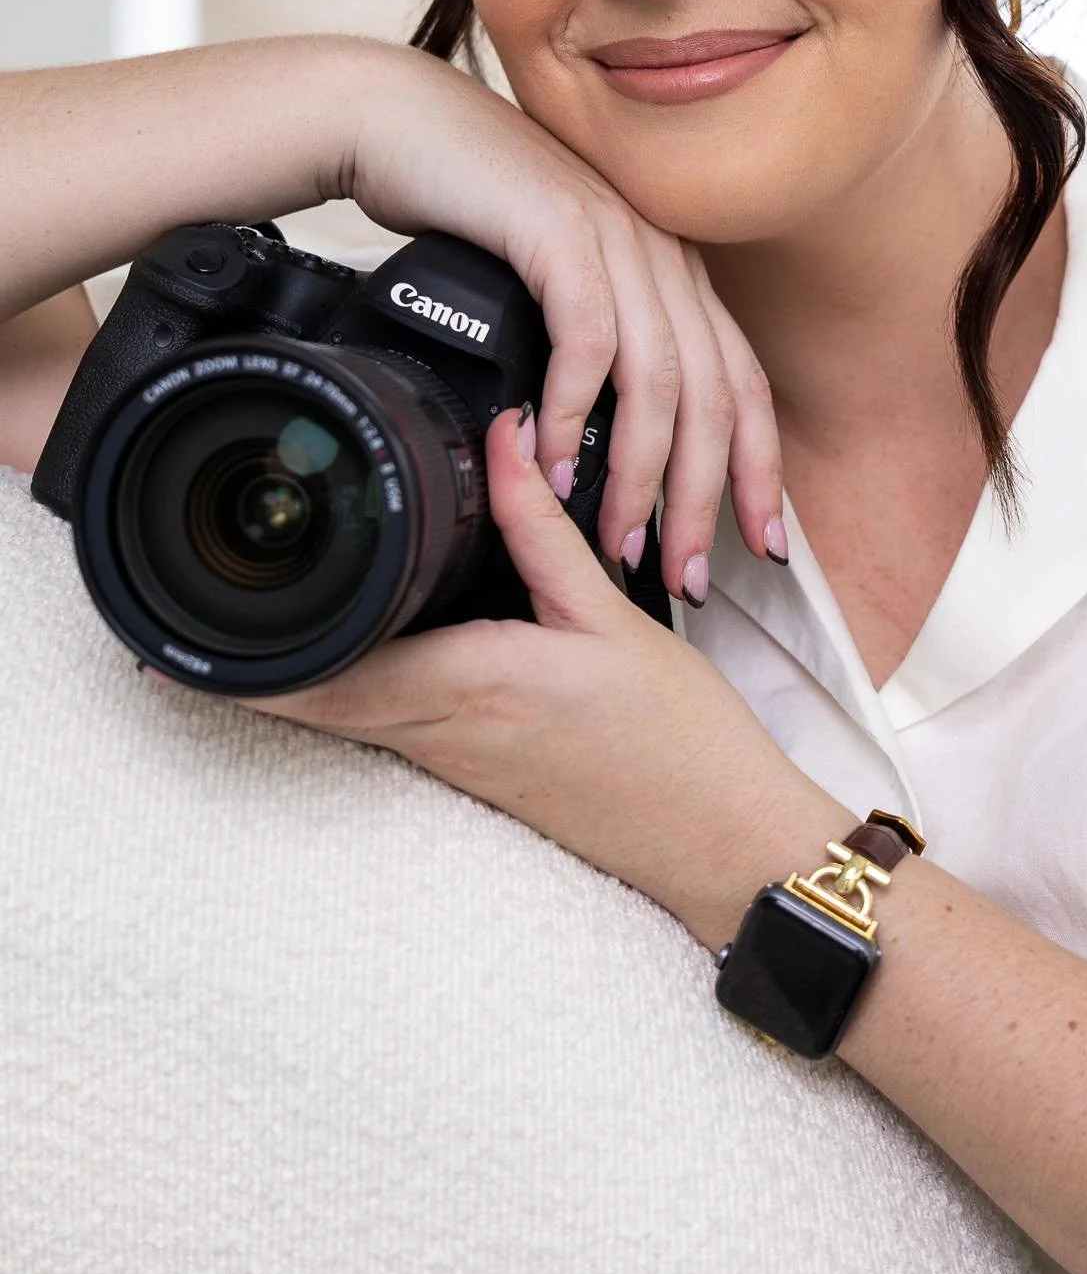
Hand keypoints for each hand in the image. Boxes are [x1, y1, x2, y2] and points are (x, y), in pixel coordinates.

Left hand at [248, 405, 841, 948]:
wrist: (716, 836)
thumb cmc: (678, 736)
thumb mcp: (612, 612)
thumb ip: (545, 525)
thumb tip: (506, 437)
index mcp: (471, 681)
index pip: (330, 673)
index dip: (250, 659)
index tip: (192, 630)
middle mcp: (444, 731)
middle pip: (312, 704)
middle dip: (243, 671)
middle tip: (182, 630)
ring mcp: (454, 762)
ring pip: (345, 719)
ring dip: (291, 681)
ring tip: (251, 625)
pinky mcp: (473, 774)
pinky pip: (389, 729)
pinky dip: (350, 693)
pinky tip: (351, 654)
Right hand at [343, 47, 785, 601]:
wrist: (402, 123)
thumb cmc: (470, 215)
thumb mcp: (550, 290)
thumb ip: (591, 351)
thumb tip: (596, 455)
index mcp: (672, 271)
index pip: (742, 384)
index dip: (758, 470)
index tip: (764, 547)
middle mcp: (662, 255)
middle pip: (714, 396)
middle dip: (708, 498)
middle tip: (687, 575)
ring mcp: (618, 238)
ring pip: (661, 379)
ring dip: (642, 474)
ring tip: (618, 542)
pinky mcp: (561, 230)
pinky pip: (590, 339)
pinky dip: (577, 412)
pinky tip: (556, 467)